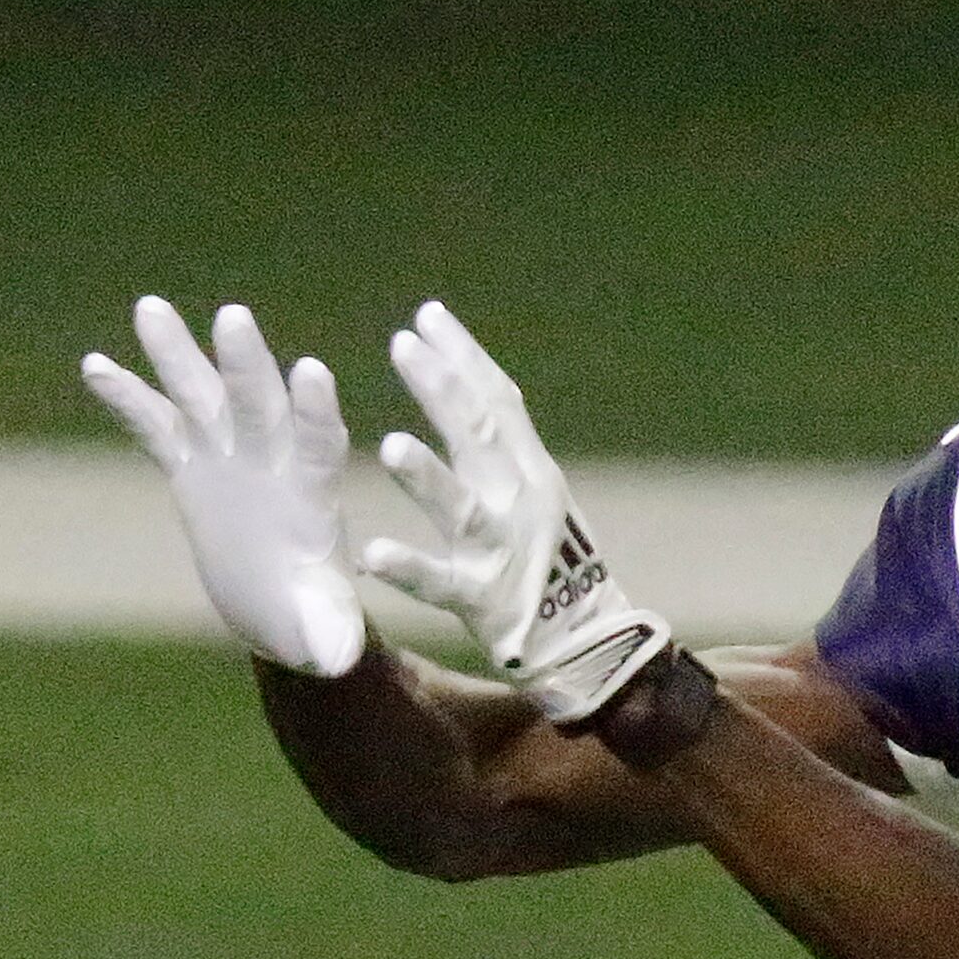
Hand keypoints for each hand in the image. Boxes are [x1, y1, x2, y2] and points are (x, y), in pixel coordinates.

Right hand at [82, 296, 364, 676]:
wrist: (280, 608)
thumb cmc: (313, 620)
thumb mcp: (324, 631)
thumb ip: (329, 634)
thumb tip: (335, 659)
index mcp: (312, 496)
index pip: (317, 445)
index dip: (313, 412)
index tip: (311, 372)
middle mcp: (271, 461)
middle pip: (257, 403)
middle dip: (244, 364)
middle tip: (233, 316)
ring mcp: (228, 457)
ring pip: (202, 397)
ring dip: (177, 354)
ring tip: (150, 308)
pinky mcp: (192, 467)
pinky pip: (158, 426)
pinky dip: (129, 397)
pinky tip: (94, 364)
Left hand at [358, 301, 671, 722]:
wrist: (587, 643)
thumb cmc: (551, 559)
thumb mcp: (537, 490)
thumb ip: (503, 441)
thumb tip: (468, 375)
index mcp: (533, 469)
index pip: (499, 401)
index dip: (464, 357)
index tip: (428, 315)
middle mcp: (521, 501)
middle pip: (480, 438)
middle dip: (442, 390)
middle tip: (403, 346)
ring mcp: (502, 552)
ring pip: (461, 509)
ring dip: (428, 477)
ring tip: (390, 445)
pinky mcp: (482, 602)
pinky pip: (439, 585)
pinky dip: (408, 569)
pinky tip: (370, 555)